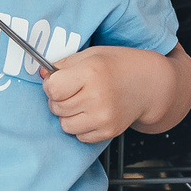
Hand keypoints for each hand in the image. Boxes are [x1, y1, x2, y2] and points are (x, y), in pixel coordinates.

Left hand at [41, 45, 177, 144]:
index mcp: (91, 72)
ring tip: (82, 102)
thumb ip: (63, 65)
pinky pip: (79, 136)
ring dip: (68, 115)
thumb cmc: (118, 65)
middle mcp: (97, 97)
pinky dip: (81, 126)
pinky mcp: (108, 132)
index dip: (51, 85)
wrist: (149, 84)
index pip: (52, 88)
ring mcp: (103, 117)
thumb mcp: (91, 54)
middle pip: (56, 107)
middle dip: (58, 99)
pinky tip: (93, 112)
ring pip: (65, 125)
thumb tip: (42, 75)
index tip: (58, 81)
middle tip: (73, 91)